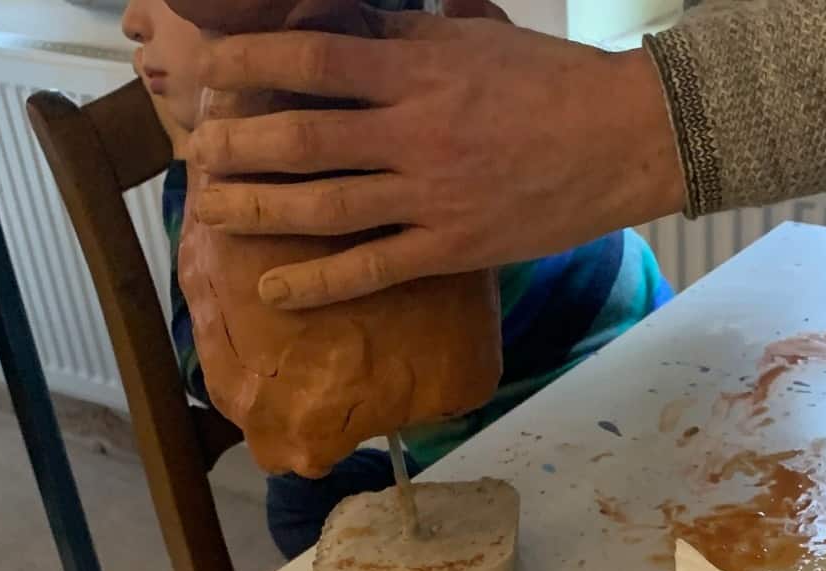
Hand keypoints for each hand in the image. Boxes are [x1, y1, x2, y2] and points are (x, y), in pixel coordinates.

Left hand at [187, 7, 684, 307]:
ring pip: (325, 205)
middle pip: (304, 137)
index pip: (314, 56)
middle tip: (199, 150)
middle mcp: (414, 130)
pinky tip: (273, 288)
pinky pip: (372, 269)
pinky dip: (318, 282)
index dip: (253, 63)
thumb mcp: (480, 35)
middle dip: (240, 144)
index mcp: (419, 68)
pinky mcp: (452, 247)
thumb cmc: (556, 82)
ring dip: (259, 209)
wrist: (626, 139)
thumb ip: (416, 33)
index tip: (215, 72)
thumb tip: (365, 20)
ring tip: (212, 210)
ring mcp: (431, 195)